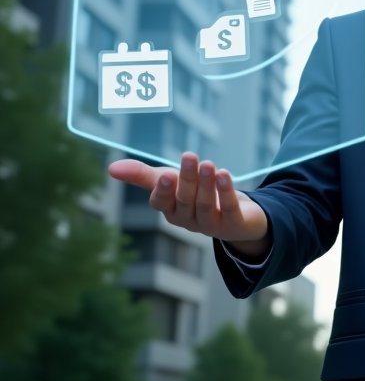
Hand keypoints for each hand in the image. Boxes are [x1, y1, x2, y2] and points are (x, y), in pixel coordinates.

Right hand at [108, 152, 269, 257]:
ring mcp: (211, 225)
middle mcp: (188, 220)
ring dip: (207, 184)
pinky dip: (226, 192)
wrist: (237, 215)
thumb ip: (142, 176)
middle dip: (187, 179)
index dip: (163, 191)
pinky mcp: (234, 224)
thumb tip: (110, 168)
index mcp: (170, 210)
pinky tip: (225, 175)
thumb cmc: (195, 194)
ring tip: (209, 164)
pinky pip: (229, 209)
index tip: (166, 175)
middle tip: (191, 156)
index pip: (161, 203)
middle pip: (185, 200)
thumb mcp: (169, 182)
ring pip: (205, 205)